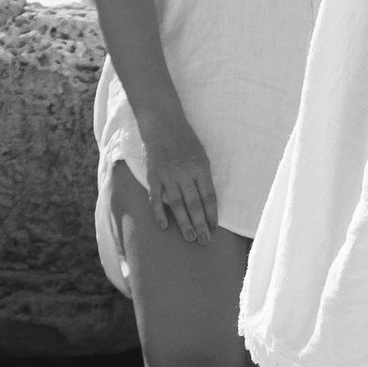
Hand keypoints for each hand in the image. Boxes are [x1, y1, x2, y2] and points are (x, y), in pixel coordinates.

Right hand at [142, 117, 216, 243]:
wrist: (163, 125)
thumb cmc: (187, 141)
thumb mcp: (202, 156)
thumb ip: (203, 177)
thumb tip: (206, 201)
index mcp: (201, 167)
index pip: (209, 196)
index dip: (212, 214)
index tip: (215, 228)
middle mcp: (185, 173)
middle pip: (194, 204)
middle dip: (201, 224)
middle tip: (204, 241)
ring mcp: (167, 175)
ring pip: (177, 204)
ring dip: (184, 223)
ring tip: (190, 238)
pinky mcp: (153, 176)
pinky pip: (155, 198)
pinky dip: (159, 212)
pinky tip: (164, 226)